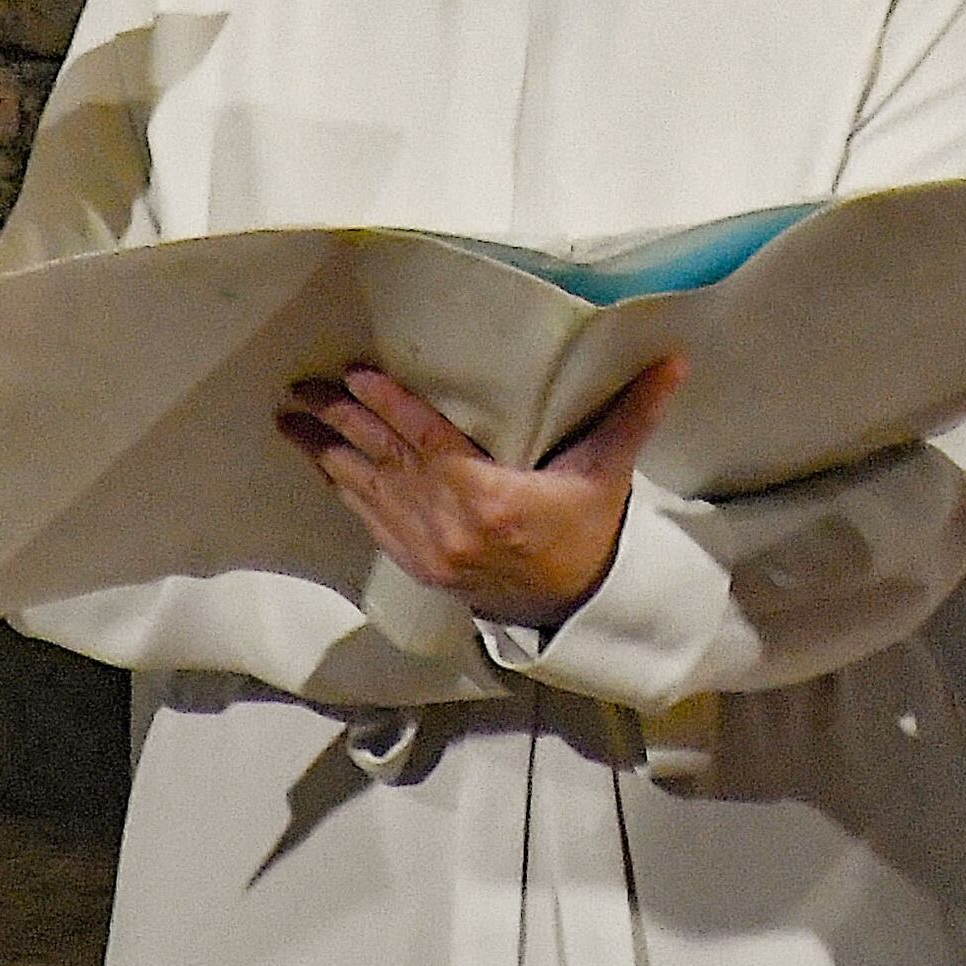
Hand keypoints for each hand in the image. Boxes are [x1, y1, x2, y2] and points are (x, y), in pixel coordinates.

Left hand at [282, 353, 678, 626]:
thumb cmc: (588, 529)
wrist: (574, 605)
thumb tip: (675, 360)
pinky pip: (372, 521)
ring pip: (369, 491)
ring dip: (327, 453)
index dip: (390, 408)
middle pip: (387, 462)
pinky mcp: (419, 566)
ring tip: (291, 420)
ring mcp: (430, 550)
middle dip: (341, 422)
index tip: (356, 376)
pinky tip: (322, 465)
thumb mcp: (609, 471)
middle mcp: (451, 525)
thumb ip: (635, 413)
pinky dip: (344, 490)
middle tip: (303, 387)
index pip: (429, 442)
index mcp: (491, 498)